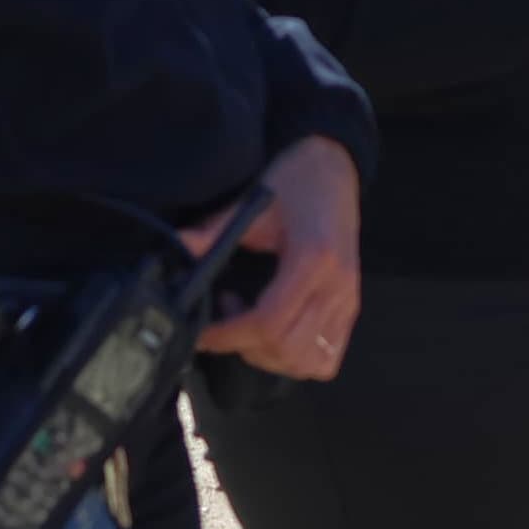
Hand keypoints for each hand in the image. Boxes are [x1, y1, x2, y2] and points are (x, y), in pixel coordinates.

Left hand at [190, 133, 360, 379]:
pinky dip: (297, 359)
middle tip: (223, 322)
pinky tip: (278, 334)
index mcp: (313, 259)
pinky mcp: (351, 307)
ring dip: (271, 357)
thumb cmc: (295, 181)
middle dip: (245, 347)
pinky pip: (327, 357)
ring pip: (308, 361)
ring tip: (250, 324)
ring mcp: (348, 300)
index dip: (229, 335)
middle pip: (287, 348)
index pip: (269, 322)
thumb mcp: (253, 202)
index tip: (203, 331)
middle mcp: (337, 286)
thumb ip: (214, 231)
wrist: (334, 167)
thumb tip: (177, 248)